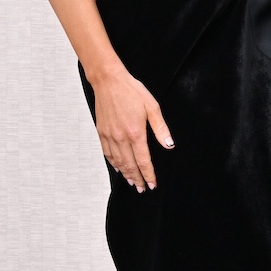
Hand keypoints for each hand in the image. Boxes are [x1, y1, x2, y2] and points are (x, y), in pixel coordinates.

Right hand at [93, 64, 173, 190]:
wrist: (108, 81)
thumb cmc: (132, 91)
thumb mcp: (152, 107)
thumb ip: (160, 128)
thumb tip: (169, 145)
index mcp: (136, 133)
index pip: (143, 161)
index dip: (148, 175)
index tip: (152, 184)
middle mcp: (121, 138)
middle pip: (130, 165)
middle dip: (137, 179)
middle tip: (142, 189)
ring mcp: (110, 136)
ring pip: (118, 162)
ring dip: (125, 174)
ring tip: (132, 182)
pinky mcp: (101, 132)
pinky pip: (107, 153)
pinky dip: (113, 163)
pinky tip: (118, 167)